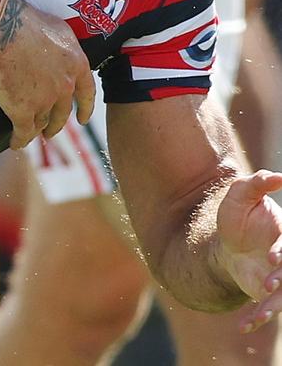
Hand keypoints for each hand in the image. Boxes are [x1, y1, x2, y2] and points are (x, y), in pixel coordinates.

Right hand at [0, 0, 95, 149]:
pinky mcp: (23, 112)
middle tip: (50, 131)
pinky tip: (15, 143)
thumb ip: (64, 46)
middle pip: (63, 113)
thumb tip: (61, 52)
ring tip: (29, 134)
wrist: (2, 28)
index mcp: (76, 64)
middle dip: (57, 124)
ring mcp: (45, 101)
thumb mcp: (57, 29)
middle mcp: (65, 86)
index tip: (83, 118)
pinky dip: (19, 140)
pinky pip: (23, 133)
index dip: (85, 107)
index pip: (87, 92)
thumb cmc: (25, 20)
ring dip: (36, 131)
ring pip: (42, 123)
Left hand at [215, 170, 281, 332]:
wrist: (225, 241)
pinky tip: (245, 326)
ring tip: (259, 315)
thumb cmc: (237, 214)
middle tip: (268, 284)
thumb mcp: (241, 193)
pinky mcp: (269, 294)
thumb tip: (279, 175)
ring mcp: (280, 279)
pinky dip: (258, 319)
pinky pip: (268, 310)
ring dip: (274, 307)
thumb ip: (257, 183)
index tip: (272, 258)